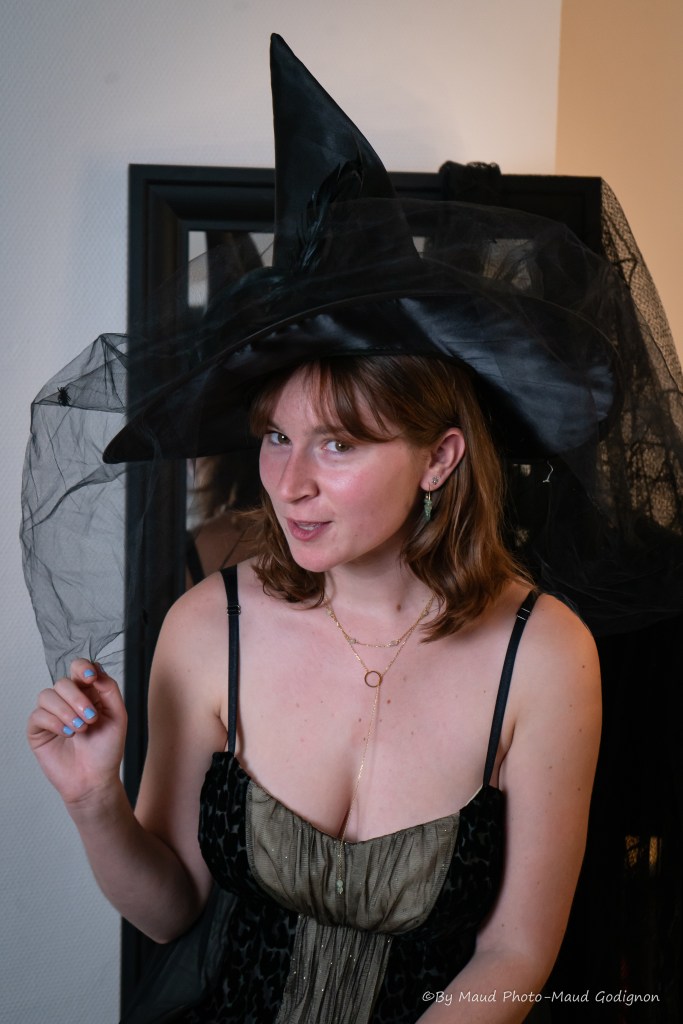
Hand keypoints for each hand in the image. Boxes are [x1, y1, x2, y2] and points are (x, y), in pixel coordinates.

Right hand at [27, 659, 127, 807]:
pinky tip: (68, 734)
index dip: (83, 668)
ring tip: (81, 729)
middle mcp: (68, 700)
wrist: (95, 779)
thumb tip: (96, 670)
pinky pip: (38, 715)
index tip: (90, 678)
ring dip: (66, 711)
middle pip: (63, 681)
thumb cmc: (107, 749)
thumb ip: (109, 689)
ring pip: (48, 695)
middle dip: (77, 698)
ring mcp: (52, 714)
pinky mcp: (39, 730)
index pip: (80, 668)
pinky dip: (54, 722)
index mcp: (89, 693)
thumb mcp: (118, 716)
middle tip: (91, 718)